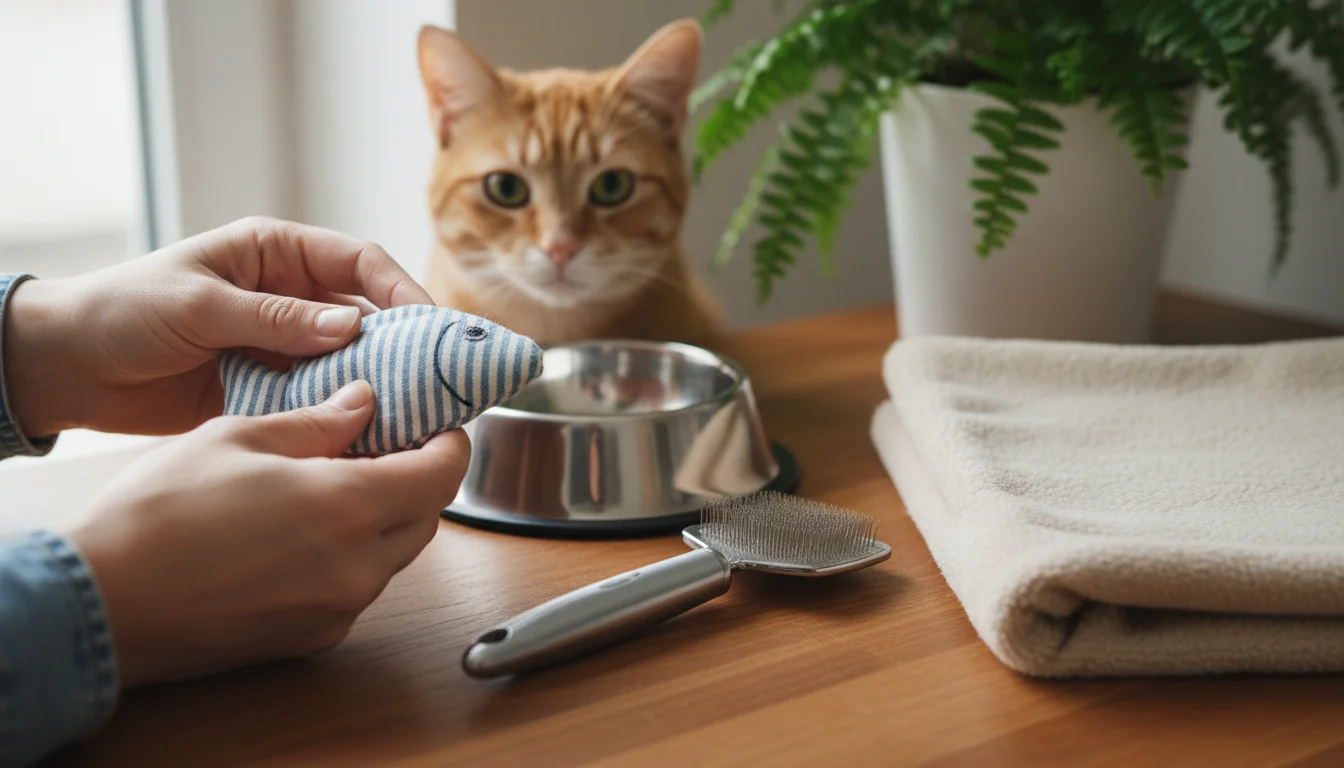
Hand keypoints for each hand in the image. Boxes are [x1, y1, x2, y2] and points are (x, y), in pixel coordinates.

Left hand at [3, 216, 434, 436]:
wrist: (67, 369)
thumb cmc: (123, 311)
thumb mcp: (198, 304)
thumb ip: (275, 317)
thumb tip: (353, 326)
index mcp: (276, 254)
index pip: (359, 262)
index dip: (401, 290)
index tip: (431, 326)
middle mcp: (290, 297)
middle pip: (367, 316)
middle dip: (403, 345)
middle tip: (438, 379)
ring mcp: (282, 346)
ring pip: (349, 363)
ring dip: (377, 386)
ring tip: (410, 415)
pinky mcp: (269, 389)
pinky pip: (318, 401)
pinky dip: (341, 417)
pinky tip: (364, 437)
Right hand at [65, 380, 469, 687]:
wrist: (101, 601)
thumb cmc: (160, 515)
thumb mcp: (241, 438)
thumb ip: (318, 422)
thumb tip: (362, 403)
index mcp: (350, 508)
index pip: (442, 474)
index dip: (451, 444)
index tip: (442, 425)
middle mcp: (358, 567)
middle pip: (426, 517)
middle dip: (418, 479)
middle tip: (388, 447)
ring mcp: (338, 609)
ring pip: (394, 555)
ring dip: (384, 519)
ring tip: (339, 484)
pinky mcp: (313, 638)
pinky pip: (357, 588)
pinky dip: (351, 556)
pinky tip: (307, 532)